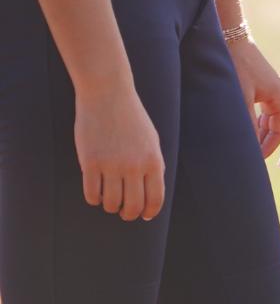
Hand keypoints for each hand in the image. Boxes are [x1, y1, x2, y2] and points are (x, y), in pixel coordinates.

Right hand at [74, 83, 164, 219]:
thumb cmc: (132, 117)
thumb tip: (152, 190)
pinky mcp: (90, 163)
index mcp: (154, 160)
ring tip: (110, 200)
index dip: (150, 212)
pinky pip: (91, 194)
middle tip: (124, 212)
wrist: (108, 95)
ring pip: (111, 203)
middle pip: (132, 206)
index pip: (155, 198)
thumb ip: (154, 164)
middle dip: (129, 214)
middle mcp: (134, 166)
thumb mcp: (152, 139)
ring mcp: (112, 165)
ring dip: (110, 206)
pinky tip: (96, 193)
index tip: (144, 216)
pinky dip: (94, 199)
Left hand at [227, 37, 279, 157]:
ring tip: (244, 149)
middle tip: (248, 160)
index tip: (253, 163)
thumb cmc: (235, 65)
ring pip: (268, 120)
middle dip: (263, 144)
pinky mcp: (261, 86)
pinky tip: (244, 132)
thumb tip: (248, 151)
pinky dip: (255, 124)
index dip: (267, 149)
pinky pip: (263, 112)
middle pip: (275, 127)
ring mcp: (271, 90)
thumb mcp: (240, 99)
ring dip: (258, 134)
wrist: (230, 37)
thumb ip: (246, 125)